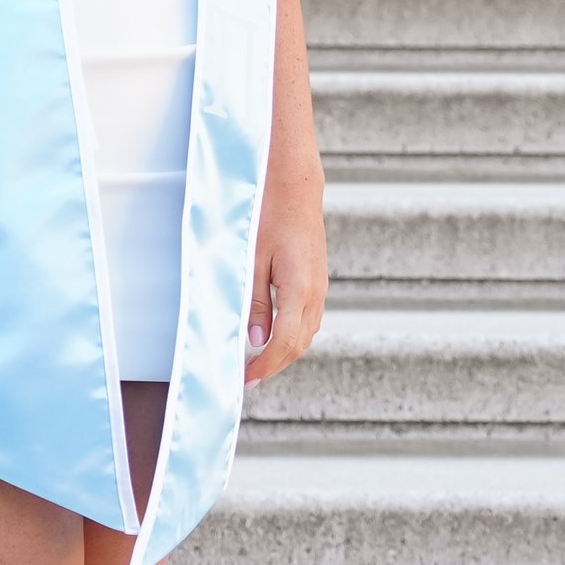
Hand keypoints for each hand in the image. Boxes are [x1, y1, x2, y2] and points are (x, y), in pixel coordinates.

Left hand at [244, 167, 325, 386]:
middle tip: (247, 379)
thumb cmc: (268, 214)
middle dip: (274, 366)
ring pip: (306, 334)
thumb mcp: (252, 257)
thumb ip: (254, 300)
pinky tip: (272, 334)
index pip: (284, 344)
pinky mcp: (316, 280)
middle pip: (298, 345)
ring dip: (284, 352)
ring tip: (257, 363)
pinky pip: (308, 319)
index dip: (265, 367)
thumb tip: (256, 338)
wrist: (295, 183)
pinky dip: (291, 334)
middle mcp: (315, 293)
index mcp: (299, 289)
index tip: (245, 381)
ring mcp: (319, 287)